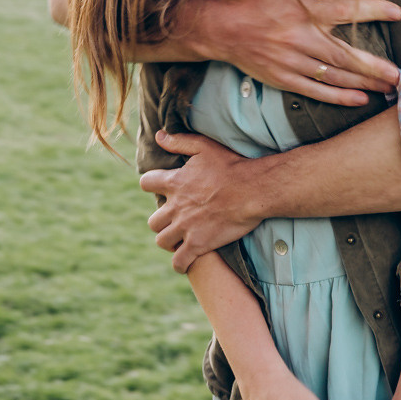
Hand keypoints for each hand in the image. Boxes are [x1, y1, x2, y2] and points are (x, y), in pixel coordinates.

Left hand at [142, 132, 263, 271]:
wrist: (253, 190)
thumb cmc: (232, 166)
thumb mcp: (205, 147)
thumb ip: (179, 142)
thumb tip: (159, 136)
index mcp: (174, 182)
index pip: (146, 184)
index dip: (151, 185)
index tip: (160, 188)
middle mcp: (175, 207)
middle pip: (153, 220)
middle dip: (162, 220)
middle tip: (175, 219)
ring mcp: (185, 228)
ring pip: (162, 241)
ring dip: (169, 240)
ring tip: (180, 238)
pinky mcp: (198, 244)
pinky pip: (179, 262)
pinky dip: (180, 263)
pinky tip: (186, 260)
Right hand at [187, 0, 400, 105]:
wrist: (216, 28)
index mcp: (302, 12)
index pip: (344, 10)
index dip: (372, 10)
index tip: (397, 13)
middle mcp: (300, 40)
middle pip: (345, 56)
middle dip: (374, 67)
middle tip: (399, 75)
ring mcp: (292, 62)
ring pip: (334, 77)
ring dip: (363, 83)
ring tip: (388, 88)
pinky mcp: (283, 79)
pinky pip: (316, 91)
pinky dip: (339, 96)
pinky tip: (360, 98)